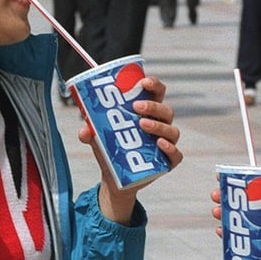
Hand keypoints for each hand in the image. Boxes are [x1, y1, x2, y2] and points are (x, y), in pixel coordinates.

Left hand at [80, 76, 182, 221]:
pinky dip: (170, 148)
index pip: (157, 93)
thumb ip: (90, 131)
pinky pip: (176, 154)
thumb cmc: (111, 149)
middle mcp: (161, 125)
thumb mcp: (98, 138)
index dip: (154, 84)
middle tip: (136, 107)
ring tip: (142, 125)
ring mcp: (166, 143)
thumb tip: (84, 129)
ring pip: (172, 130)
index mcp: (148, 112)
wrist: (115, 178)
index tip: (143, 82)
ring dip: (158, 125)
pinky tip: (159, 144)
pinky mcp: (168, 162)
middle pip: (166, 110)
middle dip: (153, 106)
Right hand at [211, 175, 260, 259]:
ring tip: (216, 213)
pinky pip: (247, 238)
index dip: (238, 180)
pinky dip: (232, 236)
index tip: (222, 177)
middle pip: (243, 200)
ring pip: (241, 218)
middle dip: (226, 198)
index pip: (255, 183)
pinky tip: (222, 233)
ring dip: (225, 215)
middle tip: (215, 196)